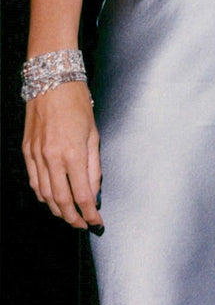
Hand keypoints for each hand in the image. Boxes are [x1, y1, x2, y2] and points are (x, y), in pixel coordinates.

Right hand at [22, 82, 102, 230]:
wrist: (52, 80)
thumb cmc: (77, 102)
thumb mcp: (94, 133)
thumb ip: (94, 165)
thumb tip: (95, 189)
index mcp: (73, 152)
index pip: (83, 194)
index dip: (90, 213)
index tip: (96, 222)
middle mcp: (52, 157)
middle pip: (61, 200)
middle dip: (73, 217)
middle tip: (82, 224)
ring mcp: (36, 155)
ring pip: (45, 194)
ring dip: (57, 209)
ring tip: (69, 215)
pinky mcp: (27, 151)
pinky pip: (34, 181)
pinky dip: (42, 194)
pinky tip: (51, 198)